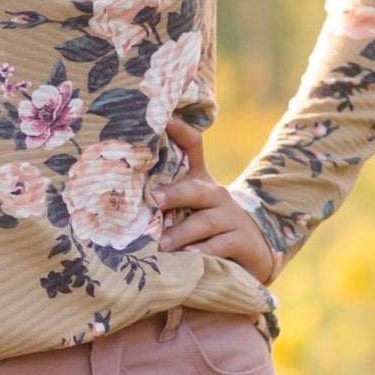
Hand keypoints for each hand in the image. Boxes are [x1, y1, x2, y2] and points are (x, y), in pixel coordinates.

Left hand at [155, 113, 276, 286]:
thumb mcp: (188, 211)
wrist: (252, 252)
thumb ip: (164, 201)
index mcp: (200, 182)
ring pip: (205, 221)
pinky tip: (189, 257)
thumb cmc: (206, 229)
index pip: (193, 146)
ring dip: (181, 233)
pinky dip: (204, 251)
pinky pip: (221, 245)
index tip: (164, 118)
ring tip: (161, 244)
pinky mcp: (242, 240)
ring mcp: (231, 217)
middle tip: (152, 199)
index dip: (180, 130)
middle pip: (196, 188)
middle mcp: (216, 195)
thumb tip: (122, 197)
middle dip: (174, 193)